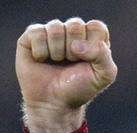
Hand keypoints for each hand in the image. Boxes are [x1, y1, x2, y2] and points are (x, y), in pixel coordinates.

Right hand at [16, 17, 117, 132]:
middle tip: (70, 63)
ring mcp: (52, 32)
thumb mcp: (103, 75)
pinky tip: (41, 60)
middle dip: (74, 51)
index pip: (96, 27)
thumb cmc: (80, 88)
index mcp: (92, 37)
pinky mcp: (32, 35)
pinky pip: (38, 33)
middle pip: (75, 25)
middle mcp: (72, 31)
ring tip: (56, 62)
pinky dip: (41, 52)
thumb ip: (103, 55)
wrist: (54, 103)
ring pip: (56, 28)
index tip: (88, 62)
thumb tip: (76, 44)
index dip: (92, 46)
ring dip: (57, 52)